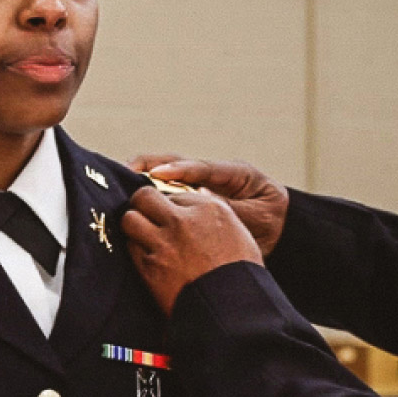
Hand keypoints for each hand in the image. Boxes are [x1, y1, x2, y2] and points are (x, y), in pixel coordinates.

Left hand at [121, 187, 262, 315]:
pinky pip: (130, 247)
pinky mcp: (150, 266)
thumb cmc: (239, 273)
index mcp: (210, 208)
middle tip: (144, 215)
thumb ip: (210, 214)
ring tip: (141, 235)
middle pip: (144, 196)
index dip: (168, 204)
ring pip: (130, 219)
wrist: (232, 308)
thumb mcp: (236, 233)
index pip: (173, 193)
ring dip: (133, 226)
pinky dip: (135, 250)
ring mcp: (164, 242)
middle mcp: (184, 220)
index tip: (169, 214)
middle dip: (142, 205)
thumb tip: (192, 200)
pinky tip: (146, 256)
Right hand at [127, 155, 288, 255]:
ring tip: (118, 180)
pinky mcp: (189, 197)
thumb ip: (230, 212)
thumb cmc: (269, 224)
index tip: (159, 175)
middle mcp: (212, 174)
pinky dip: (146, 192)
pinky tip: (129, 200)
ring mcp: (199, 184)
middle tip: (125, 172)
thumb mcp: (256, 220)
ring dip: (142, 176)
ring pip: (166, 174)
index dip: (180, 169)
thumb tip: (200, 203)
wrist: (278, 233)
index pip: (204, 168)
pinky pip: (165, 191)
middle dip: (150, 165)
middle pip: (176, 163)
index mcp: (236, 174)